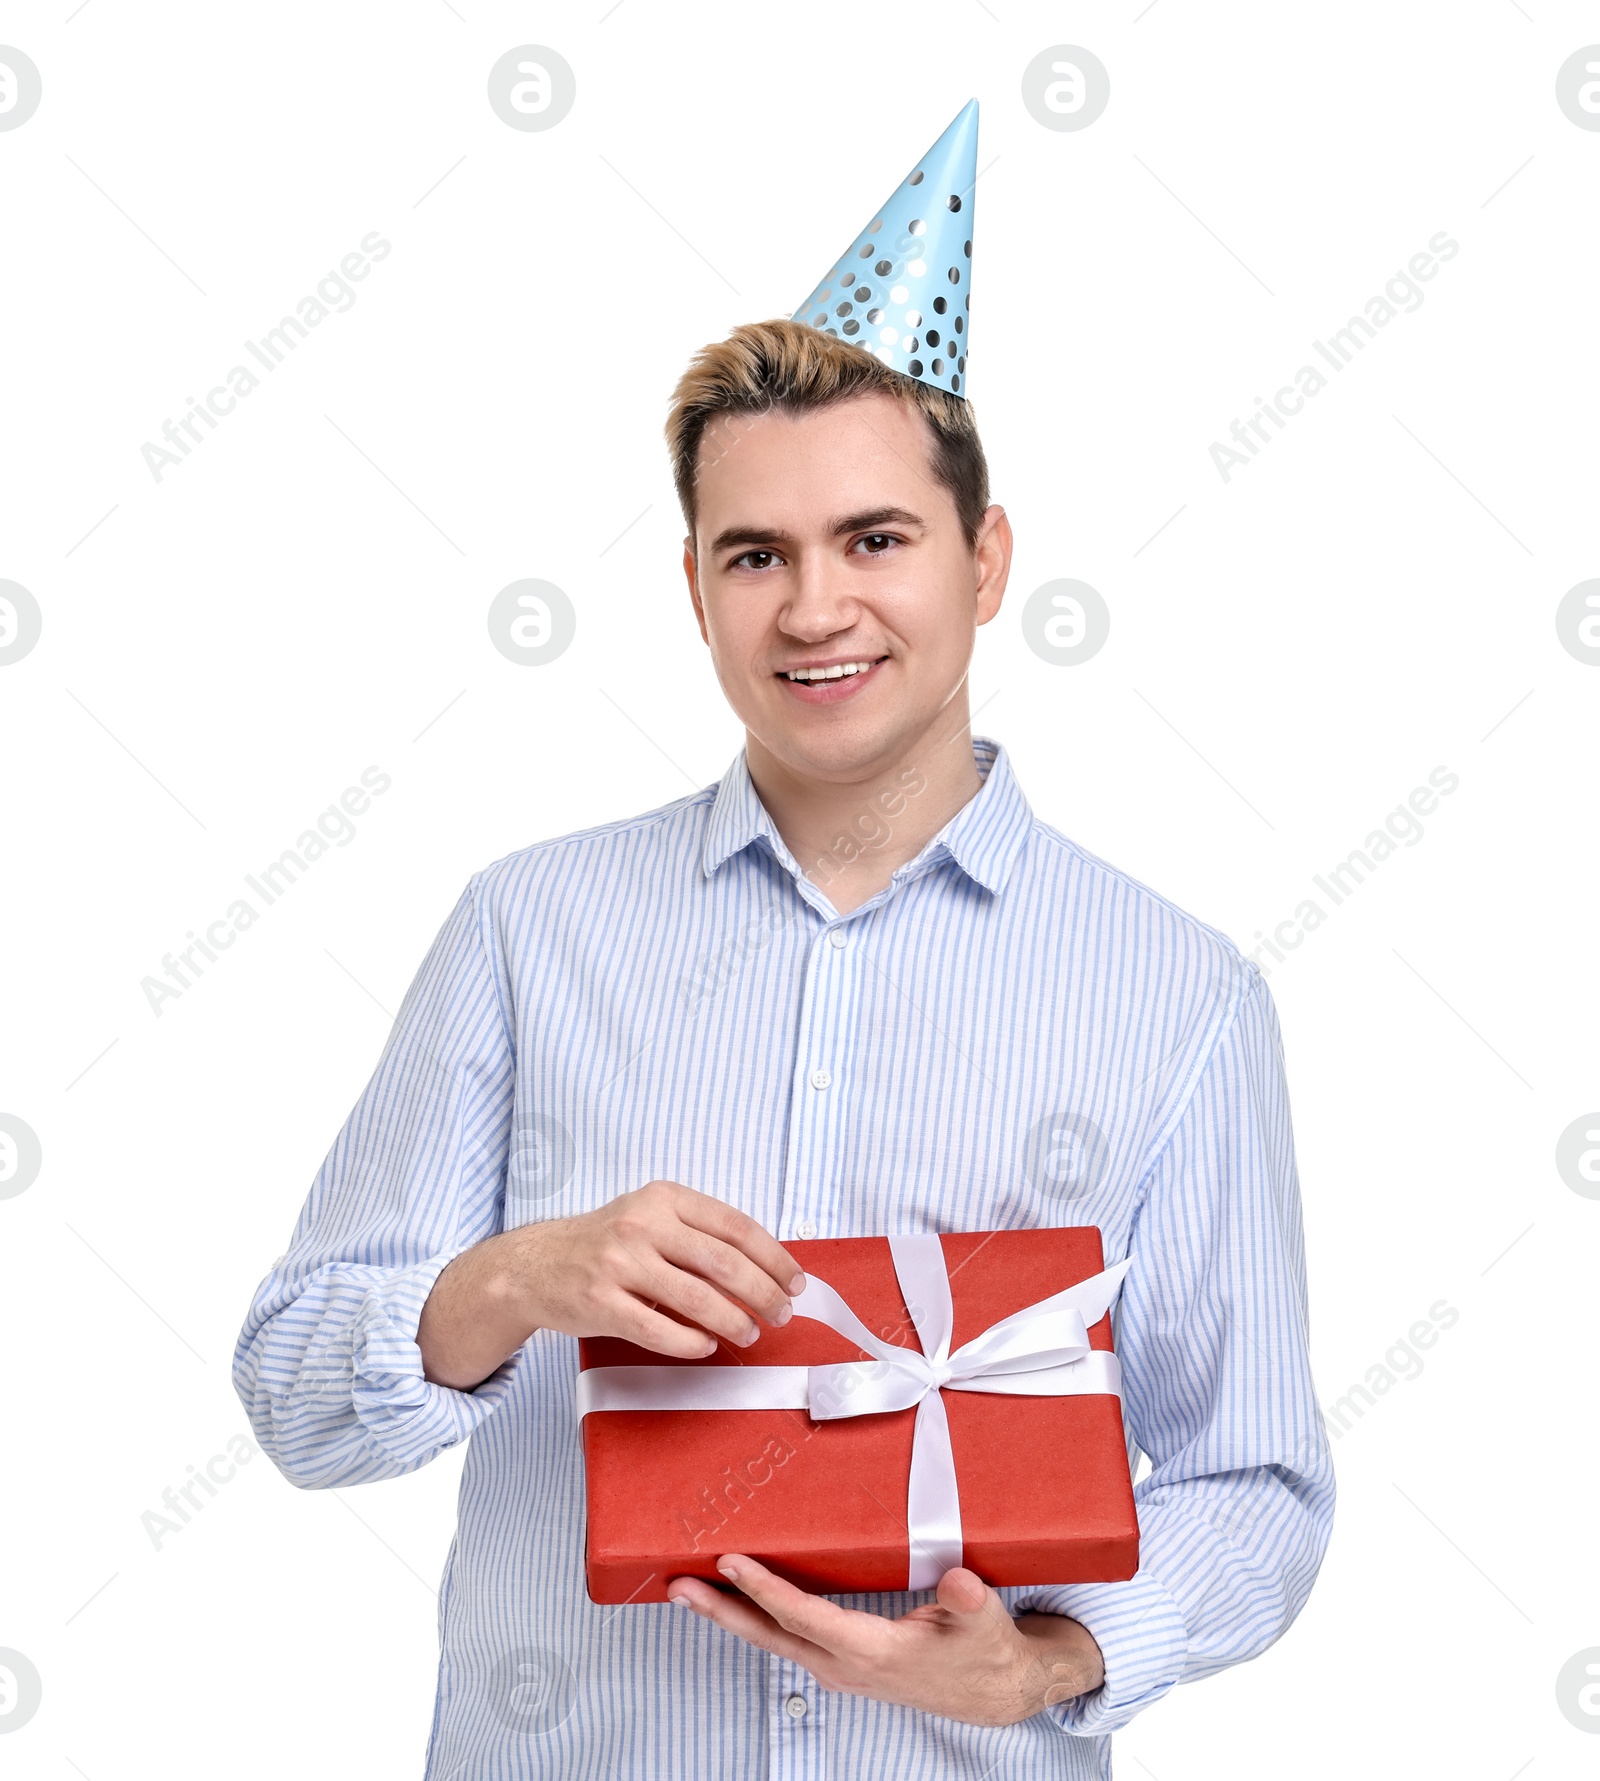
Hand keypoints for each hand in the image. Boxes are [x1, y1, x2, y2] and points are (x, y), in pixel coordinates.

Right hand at [418, 1181, 804, 1388]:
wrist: (534, 1265)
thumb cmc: (605, 1244)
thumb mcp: (649, 1218)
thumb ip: (697, 1234)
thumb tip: (763, 1269)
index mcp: (663, 1198)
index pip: (735, 1226)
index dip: (773, 1257)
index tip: (795, 1281)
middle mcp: (642, 1224)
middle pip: (723, 1262)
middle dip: (763, 1292)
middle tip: (782, 1313)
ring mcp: (619, 1263)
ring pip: (696, 1298)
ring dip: (733, 1320)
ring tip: (749, 1332)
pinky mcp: (600, 1302)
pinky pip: (658, 1330)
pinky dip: (690, 1342)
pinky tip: (706, 1345)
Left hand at [665, 1554, 1104, 1726]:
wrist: (996, 1690)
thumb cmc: (986, 1652)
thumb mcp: (987, 1623)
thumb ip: (970, 1602)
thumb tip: (959, 1581)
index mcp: (872, 1652)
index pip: (804, 1616)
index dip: (765, 1589)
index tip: (731, 1562)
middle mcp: (845, 1665)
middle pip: (770, 1635)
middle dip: (721, 1611)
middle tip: (677, 1585)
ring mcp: (840, 1668)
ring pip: (774, 1640)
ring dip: (731, 1615)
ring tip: (690, 1588)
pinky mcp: (843, 1662)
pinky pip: (789, 1638)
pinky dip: (758, 1618)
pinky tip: (742, 1600)